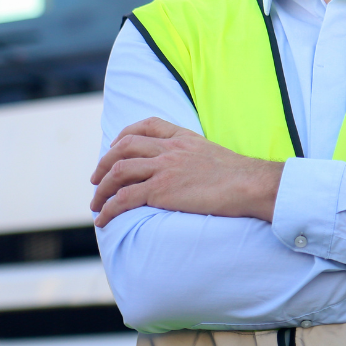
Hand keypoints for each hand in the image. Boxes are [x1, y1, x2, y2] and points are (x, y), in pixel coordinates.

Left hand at [90, 117, 284, 226]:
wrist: (250, 185)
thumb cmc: (239, 176)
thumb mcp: (214, 154)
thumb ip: (195, 155)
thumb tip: (189, 170)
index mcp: (183, 138)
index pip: (146, 126)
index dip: (125, 136)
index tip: (115, 148)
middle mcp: (169, 149)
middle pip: (124, 148)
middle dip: (104, 163)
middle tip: (96, 180)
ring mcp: (164, 168)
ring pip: (119, 172)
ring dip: (101, 188)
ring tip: (96, 204)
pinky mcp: (161, 191)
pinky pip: (124, 198)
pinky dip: (109, 208)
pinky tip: (103, 219)